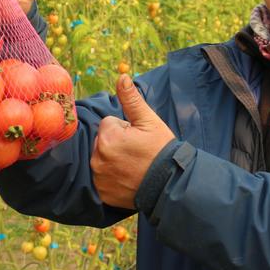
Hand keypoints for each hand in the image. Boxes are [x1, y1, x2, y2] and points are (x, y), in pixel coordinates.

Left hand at [91, 74, 175, 208]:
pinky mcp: (102, 193)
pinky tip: (127, 178)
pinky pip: (102, 178)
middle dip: (117, 143)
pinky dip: (112, 178)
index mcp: (108, 137)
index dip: (125, 129)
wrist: (171, 184)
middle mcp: (98, 157)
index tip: (138, 139)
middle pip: (103, 141)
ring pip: (102, 158)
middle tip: (137, 152)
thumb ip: (131, 99)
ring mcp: (99, 177)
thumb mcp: (149, 121)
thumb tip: (122, 76)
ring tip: (134, 165)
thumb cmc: (161, 150)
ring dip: (113, 159)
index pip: (109, 124)